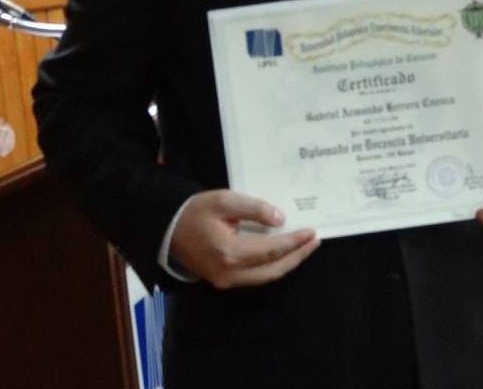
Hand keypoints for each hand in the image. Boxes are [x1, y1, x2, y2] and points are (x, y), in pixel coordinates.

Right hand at [169, 190, 319, 288]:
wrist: (167, 228)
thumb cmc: (196, 211)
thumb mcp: (225, 201)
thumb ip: (255, 209)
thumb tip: (281, 220)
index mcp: (231, 254)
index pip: (272, 250)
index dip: (295, 242)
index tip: (313, 232)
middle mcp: (230, 274)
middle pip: (273, 270)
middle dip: (297, 256)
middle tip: (315, 241)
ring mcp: (226, 281)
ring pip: (265, 277)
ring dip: (287, 262)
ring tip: (305, 247)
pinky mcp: (224, 280)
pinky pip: (255, 276)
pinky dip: (273, 266)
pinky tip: (283, 253)